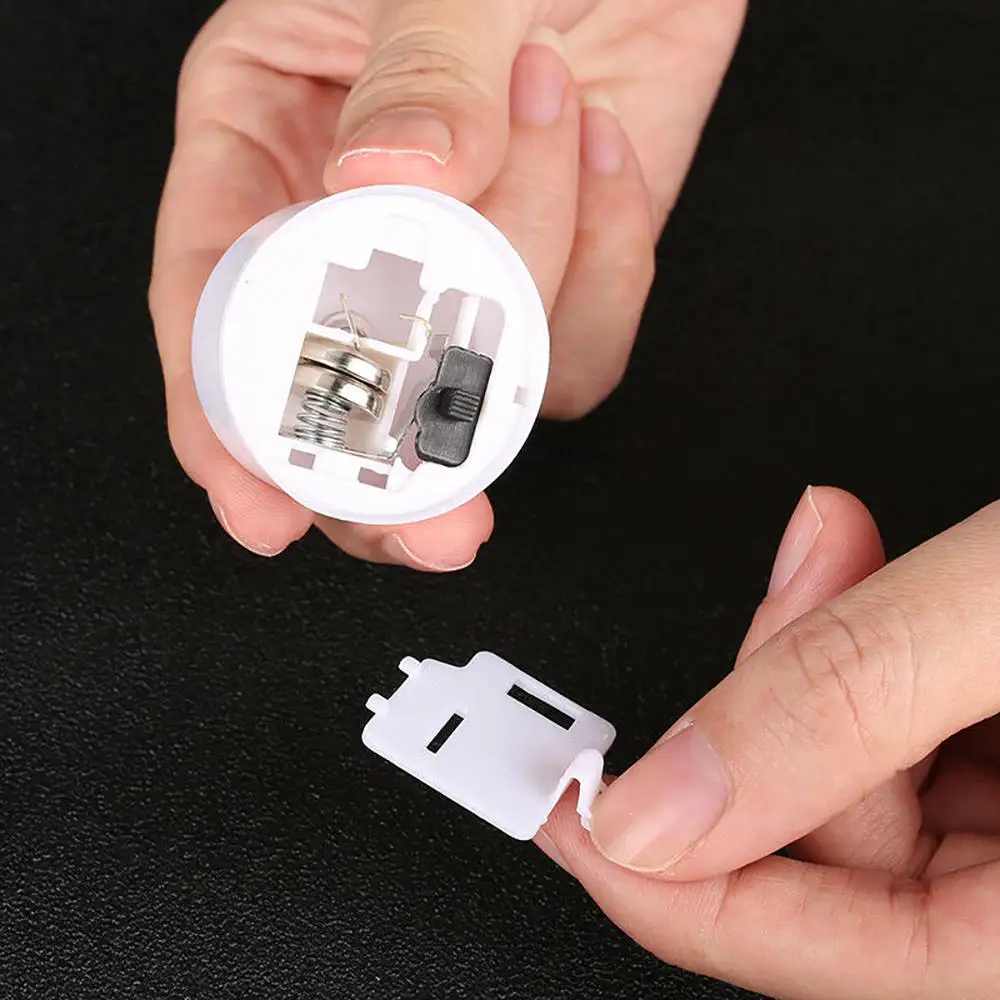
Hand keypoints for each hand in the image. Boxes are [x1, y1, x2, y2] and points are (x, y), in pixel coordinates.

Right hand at [149, 0, 744, 567]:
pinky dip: (613, 267)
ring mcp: (466, 260)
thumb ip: (418, 69)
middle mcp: (359, 217)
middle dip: (395, 464)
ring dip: (538, 277)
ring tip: (556, 109)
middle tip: (435, 521)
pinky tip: (607, 147)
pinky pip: (580, 346)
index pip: (216, 308)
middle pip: (344, 396)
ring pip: (479, 380)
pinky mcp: (560, 271)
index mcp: (268, 134)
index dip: (233, 422)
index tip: (264, 501)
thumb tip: (391, 182)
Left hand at [539, 487, 999, 998]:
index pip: (804, 948)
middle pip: (822, 832)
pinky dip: (875, 645)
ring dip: (828, 645)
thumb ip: (838, 706)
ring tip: (841, 550)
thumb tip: (663, 803)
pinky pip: (899, 723)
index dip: (663, 880)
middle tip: (784, 590)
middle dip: (774, 691)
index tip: (569, 810)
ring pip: (853, 763)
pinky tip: (880, 580)